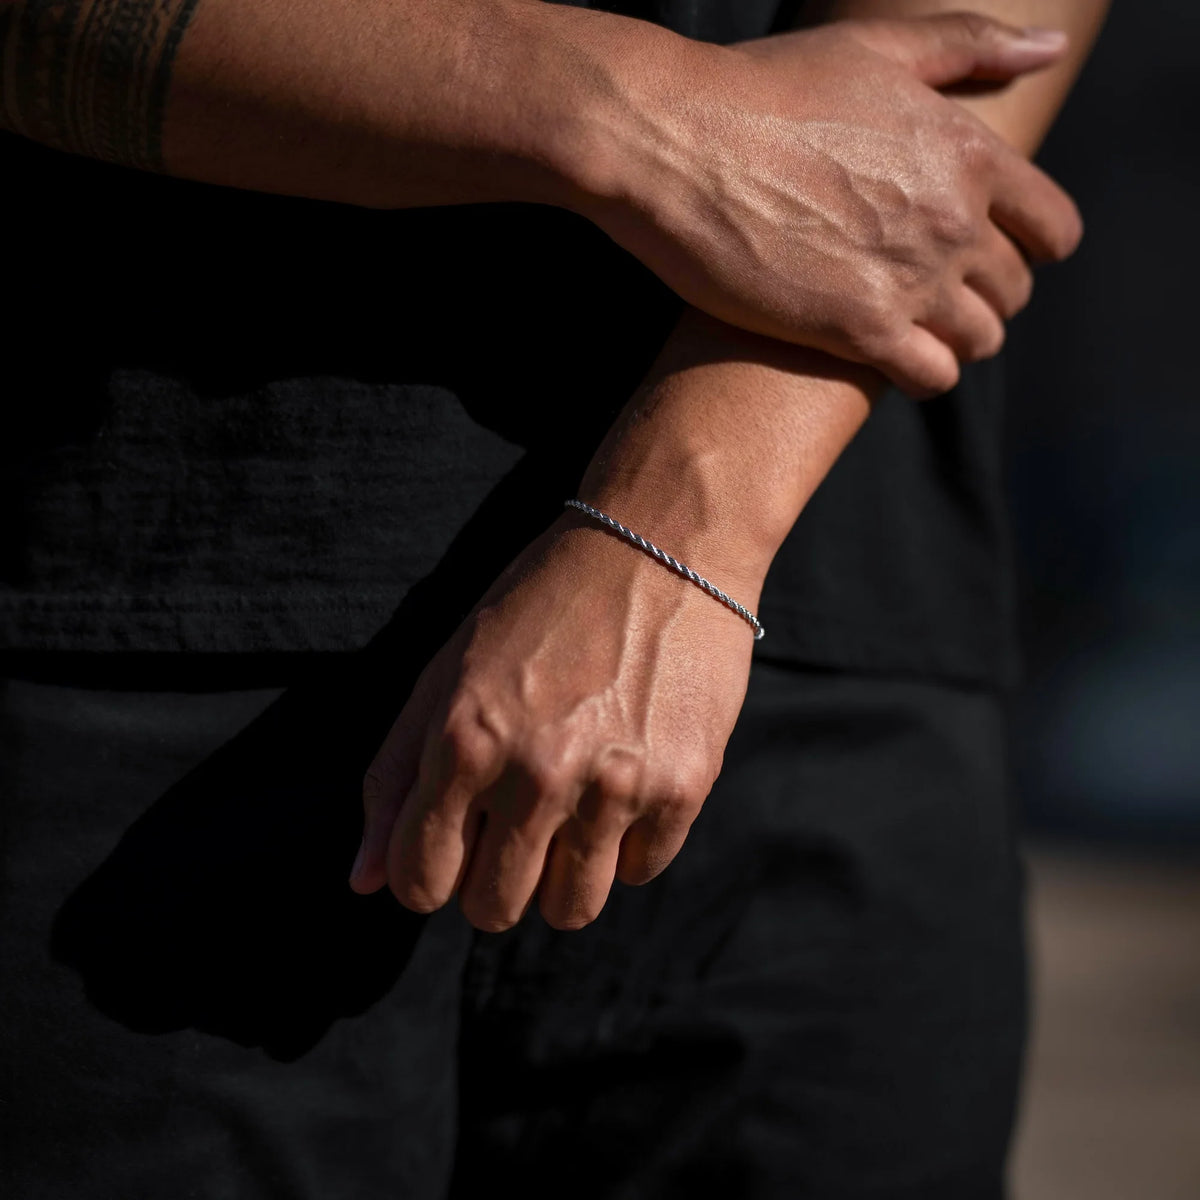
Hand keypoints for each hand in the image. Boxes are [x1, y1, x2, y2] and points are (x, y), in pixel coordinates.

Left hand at [349, 511, 757, 930]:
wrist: (661, 543)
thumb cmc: (543, 602)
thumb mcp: (449, 668)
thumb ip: (398, 775)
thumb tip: (363, 879)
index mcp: (464, 740)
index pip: (420, 881)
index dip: (428, 876)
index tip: (452, 851)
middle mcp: (536, 772)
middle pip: (494, 909)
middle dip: (494, 882)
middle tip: (517, 828)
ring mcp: (615, 784)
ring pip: (573, 910)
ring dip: (563, 875)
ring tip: (573, 810)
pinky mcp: (682, 786)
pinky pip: (642, 870)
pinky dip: (629, 842)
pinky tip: (627, 780)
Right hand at [580, 13, 1082, 395]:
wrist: (679, 143)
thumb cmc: (765, 90)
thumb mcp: (874, 48)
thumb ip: (970, 47)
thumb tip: (1050, 45)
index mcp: (969, 152)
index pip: (1052, 228)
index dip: (1033, 247)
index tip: (996, 253)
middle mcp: (953, 220)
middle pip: (1013, 292)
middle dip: (984, 296)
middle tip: (938, 294)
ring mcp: (910, 278)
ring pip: (979, 339)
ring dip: (955, 339)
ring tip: (915, 329)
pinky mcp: (859, 329)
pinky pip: (932, 376)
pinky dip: (924, 374)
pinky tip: (892, 358)